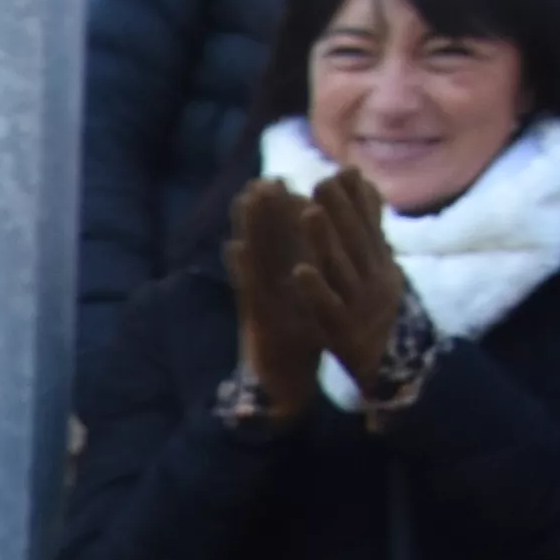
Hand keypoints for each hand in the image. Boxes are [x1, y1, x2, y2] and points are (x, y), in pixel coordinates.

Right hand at [223, 180, 327, 421]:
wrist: (288, 382)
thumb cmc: (303, 339)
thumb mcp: (316, 299)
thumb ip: (317, 271)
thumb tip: (325, 242)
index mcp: (287, 278)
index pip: (285, 239)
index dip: (281, 210)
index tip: (278, 179)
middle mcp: (271, 285)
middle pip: (267, 242)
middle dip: (263, 210)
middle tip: (261, 177)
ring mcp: (261, 300)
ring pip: (254, 257)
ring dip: (249, 228)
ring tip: (246, 198)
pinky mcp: (257, 320)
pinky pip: (248, 291)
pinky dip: (241, 270)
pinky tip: (233, 248)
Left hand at [291, 166, 424, 405]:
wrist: (396, 371)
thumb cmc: (381, 318)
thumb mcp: (383, 276)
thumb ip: (375, 240)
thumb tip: (373, 198)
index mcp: (381, 269)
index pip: (370, 229)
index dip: (357, 200)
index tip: (343, 170)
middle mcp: (374, 283)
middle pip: (356, 242)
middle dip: (340, 210)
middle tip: (322, 180)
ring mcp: (359, 306)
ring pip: (342, 269)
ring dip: (325, 239)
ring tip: (307, 212)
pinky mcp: (342, 331)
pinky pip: (328, 308)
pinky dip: (314, 289)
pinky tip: (298, 270)